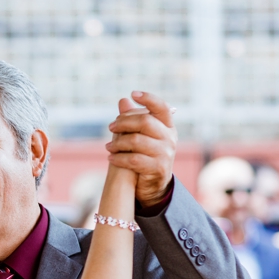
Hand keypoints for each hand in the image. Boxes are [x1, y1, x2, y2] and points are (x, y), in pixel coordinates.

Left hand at [106, 91, 176, 206]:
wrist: (154, 185)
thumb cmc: (147, 155)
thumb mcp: (143, 136)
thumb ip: (134, 119)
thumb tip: (123, 100)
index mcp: (168, 126)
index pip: (162, 107)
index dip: (149, 98)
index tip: (133, 93)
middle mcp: (170, 138)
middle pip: (145, 122)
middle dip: (124, 122)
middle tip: (111, 127)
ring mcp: (165, 154)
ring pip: (136, 141)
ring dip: (118, 143)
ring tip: (108, 146)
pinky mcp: (158, 168)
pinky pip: (134, 159)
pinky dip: (119, 158)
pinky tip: (111, 158)